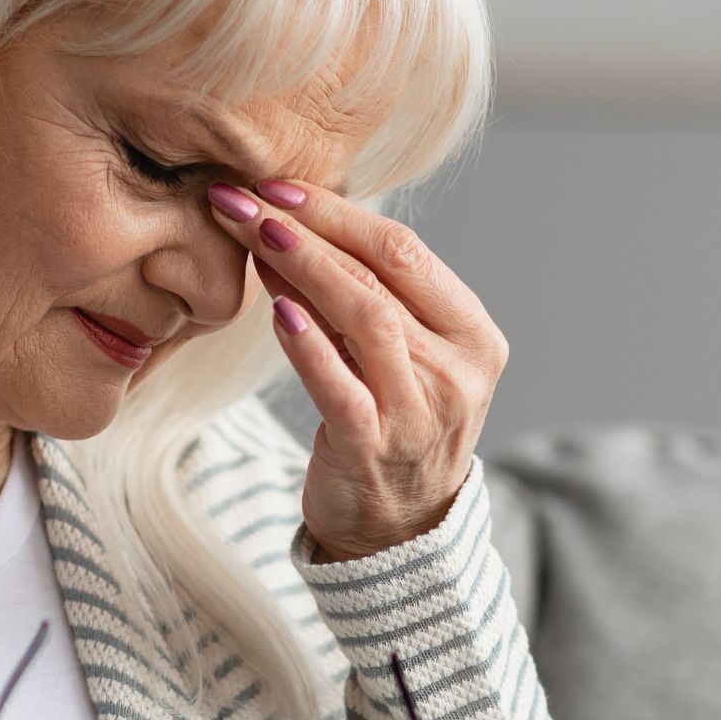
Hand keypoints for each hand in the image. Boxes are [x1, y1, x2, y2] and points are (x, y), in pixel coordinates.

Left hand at [204, 179, 509, 562]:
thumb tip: (286, 222)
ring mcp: (420, 413)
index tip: (277, 186)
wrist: (400, 533)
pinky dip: (306, 343)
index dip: (339, 212)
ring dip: (303, 267)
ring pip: (365, 318)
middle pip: (383, 275)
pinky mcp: (374, 450)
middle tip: (245, 198)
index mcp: (475, 336)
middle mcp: (458, 371)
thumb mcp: (399, 357)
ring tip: (252, 235)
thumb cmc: (394, 427)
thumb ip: (364, 297)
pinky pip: (338, 385)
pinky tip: (274, 308)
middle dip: (310, 227)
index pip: (407, 251)